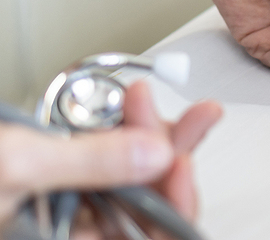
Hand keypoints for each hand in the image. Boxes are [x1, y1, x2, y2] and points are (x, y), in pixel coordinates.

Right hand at [0, 82, 220, 234]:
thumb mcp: (11, 166)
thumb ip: (87, 163)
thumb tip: (156, 153)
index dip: (175, 207)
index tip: (183, 159)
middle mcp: (70, 235)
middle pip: (147, 210)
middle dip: (172, 159)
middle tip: (193, 117)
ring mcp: (64, 213)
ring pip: (130, 184)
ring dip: (153, 141)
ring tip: (155, 101)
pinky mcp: (55, 186)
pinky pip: (104, 167)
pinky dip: (121, 137)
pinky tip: (131, 110)